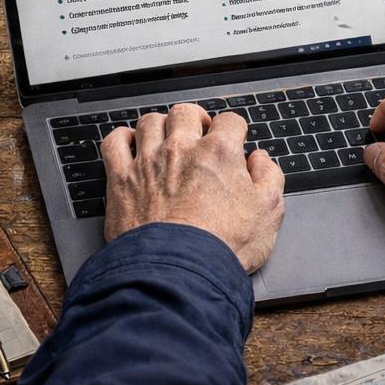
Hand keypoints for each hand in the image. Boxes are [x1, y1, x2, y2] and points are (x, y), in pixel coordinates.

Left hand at [101, 104, 284, 272]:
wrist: (179, 272)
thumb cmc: (222, 247)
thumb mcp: (268, 213)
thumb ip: (269, 178)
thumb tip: (262, 161)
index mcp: (219, 152)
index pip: (229, 121)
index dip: (234, 130)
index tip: (233, 141)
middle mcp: (180, 149)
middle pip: (186, 112)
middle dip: (195, 119)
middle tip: (200, 134)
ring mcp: (148, 162)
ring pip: (149, 122)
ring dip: (160, 126)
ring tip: (166, 138)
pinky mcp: (121, 180)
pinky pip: (114, 143)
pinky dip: (121, 139)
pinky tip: (129, 144)